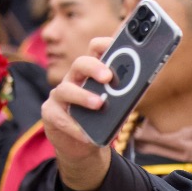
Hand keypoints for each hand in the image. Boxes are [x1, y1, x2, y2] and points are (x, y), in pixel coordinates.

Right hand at [41, 35, 113, 190]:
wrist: (84, 146)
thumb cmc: (102, 121)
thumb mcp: (118, 108)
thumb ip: (126, 96)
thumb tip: (140, 86)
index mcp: (92, 74)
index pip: (95, 51)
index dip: (104, 45)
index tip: (116, 44)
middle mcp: (75, 80)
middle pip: (80, 64)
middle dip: (94, 67)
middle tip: (108, 77)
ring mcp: (60, 96)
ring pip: (66, 89)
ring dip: (83, 96)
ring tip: (99, 104)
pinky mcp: (51, 114)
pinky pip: (59, 117)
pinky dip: (74, 127)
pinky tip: (86, 135)